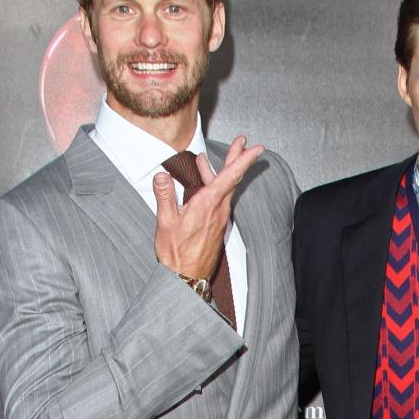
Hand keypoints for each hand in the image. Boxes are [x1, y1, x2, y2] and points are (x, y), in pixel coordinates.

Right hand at [153, 136, 263, 279]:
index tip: (256, 148)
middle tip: (244, 142)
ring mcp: (219, 216)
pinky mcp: (217, 223)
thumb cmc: (176, 252)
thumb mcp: (165, 222)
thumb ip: (164, 196)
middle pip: (232, 178)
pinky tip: (205, 181)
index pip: (230, 176)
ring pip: (225, 188)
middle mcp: (218, 208)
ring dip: (223, 170)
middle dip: (238, 157)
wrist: (186, 276)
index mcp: (208, 204)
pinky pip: (219, 198)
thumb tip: (162, 176)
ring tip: (215, 157)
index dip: (244, 160)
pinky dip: (214, 185)